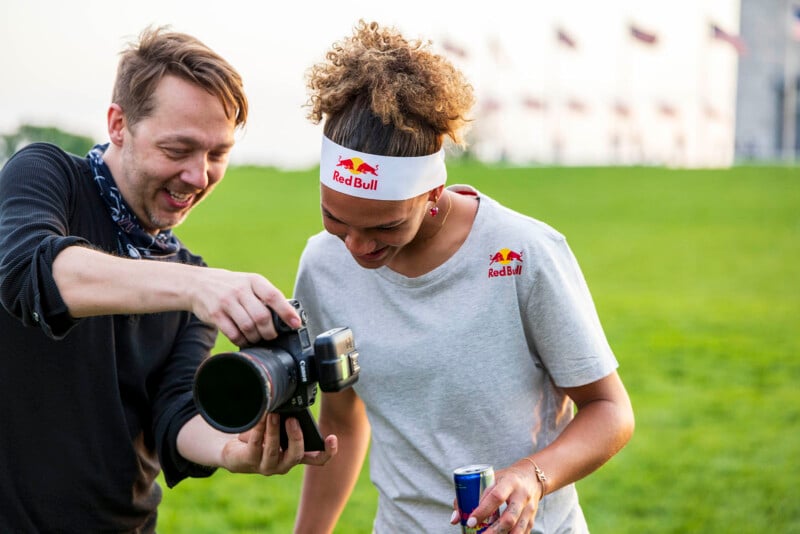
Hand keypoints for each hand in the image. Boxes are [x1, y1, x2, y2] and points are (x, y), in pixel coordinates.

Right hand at [188, 267, 300, 346]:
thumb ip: (264, 296)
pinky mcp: (215, 314)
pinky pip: (233, 333)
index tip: (296, 324)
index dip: (287, 312)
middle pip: (262, 316)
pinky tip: (244, 340)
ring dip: (256, 338)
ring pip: (248, 327)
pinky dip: (242, 341)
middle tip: (271, 336)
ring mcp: (226, 301)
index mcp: (254, 280)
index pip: (274, 296)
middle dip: (270, 332)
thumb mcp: (249, 283)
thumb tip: (287, 316)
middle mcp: (240, 289)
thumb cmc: (231, 286)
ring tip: (257, 338)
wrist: (197, 283)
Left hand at [221, 413, 337, 474]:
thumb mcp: (278, 427)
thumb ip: (288, 420)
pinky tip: (260, 418)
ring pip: (273, 451)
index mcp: (296, 455)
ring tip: (273, 414)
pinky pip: (255, 446)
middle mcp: (284, 463)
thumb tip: (291, 404)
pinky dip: (259, 430)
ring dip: (274, 431)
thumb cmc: (261, 436)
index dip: (327, 452)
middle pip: (296, 455)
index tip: (332, 438)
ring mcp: (267, 465)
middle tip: (292, 420)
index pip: (317, 459)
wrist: (234, 448)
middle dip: (296, 437)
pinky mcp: (249, 462)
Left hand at [450, 461, 541, 533]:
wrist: (532, 477)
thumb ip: (471, 496)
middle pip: (509, 518)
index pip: (496, 497)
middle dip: (493, 532)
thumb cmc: (504, 479)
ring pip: (517, 529)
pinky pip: (523, 533)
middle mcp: (522, 495)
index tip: (470, 522)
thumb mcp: (490, 480)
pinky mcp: (532, 519)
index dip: (482, 511)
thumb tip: (455, 520)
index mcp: (509, 482)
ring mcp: (529, 508)